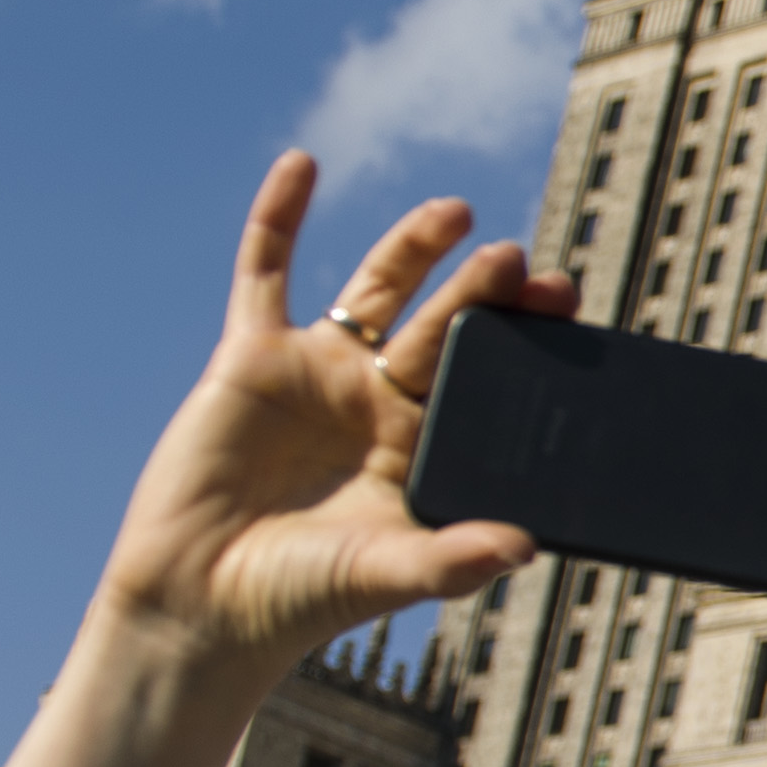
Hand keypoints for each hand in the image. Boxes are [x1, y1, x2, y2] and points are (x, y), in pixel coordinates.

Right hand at [92, 156, 556, 672]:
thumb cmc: (300, 597)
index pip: (490, 376)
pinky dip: (278, 216)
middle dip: (482, 292)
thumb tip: (524, 546)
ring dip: (413, 246)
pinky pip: (265, 271)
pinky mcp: (252, 357)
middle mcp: (380, 400)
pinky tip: (302, 164)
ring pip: (376, 289)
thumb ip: (452, 559)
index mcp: (427, 444)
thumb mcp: (386, 574)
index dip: (525, 338)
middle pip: (445, 326)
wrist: (202, 603)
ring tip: (455, 212)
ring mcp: (319, 373)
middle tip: (518, 262)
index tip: (564, 303)